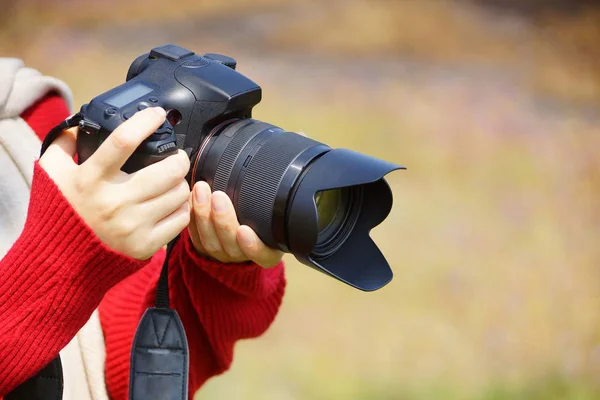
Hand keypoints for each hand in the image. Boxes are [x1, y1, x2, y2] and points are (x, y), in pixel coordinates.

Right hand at [39, 107, 190, 259]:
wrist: (60, 261)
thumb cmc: (60, 212)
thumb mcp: (51, 173)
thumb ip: (63, 144)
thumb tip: (79, 122)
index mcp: (90, 179)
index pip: (123, 141)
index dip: (144, 122)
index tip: (157, 114)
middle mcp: (114, 202)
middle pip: (167, 171)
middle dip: (179, 158)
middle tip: (176, 157)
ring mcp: (132, 226)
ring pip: (179, 194)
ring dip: (180, 183)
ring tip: (172, 182)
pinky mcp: (145, 245)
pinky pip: (180, 219)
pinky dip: (181, 208)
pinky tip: (171, 204)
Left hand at [188, 184, 283, 267]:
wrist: (242, 229)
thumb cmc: (263, 217)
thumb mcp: (273, 214)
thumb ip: (271, 201)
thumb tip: (275, 171)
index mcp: (268, 252)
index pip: (262, 255)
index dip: (252, 246)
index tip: (243, 230)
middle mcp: (244, 256)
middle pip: (231, 246)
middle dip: (223, 221)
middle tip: (218, 196)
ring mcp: (223, 254)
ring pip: (210, 242)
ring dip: (203, 214)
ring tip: (201, 190)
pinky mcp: (204, 249)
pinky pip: (195, 237)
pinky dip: (192, 216)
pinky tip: (190, 197)